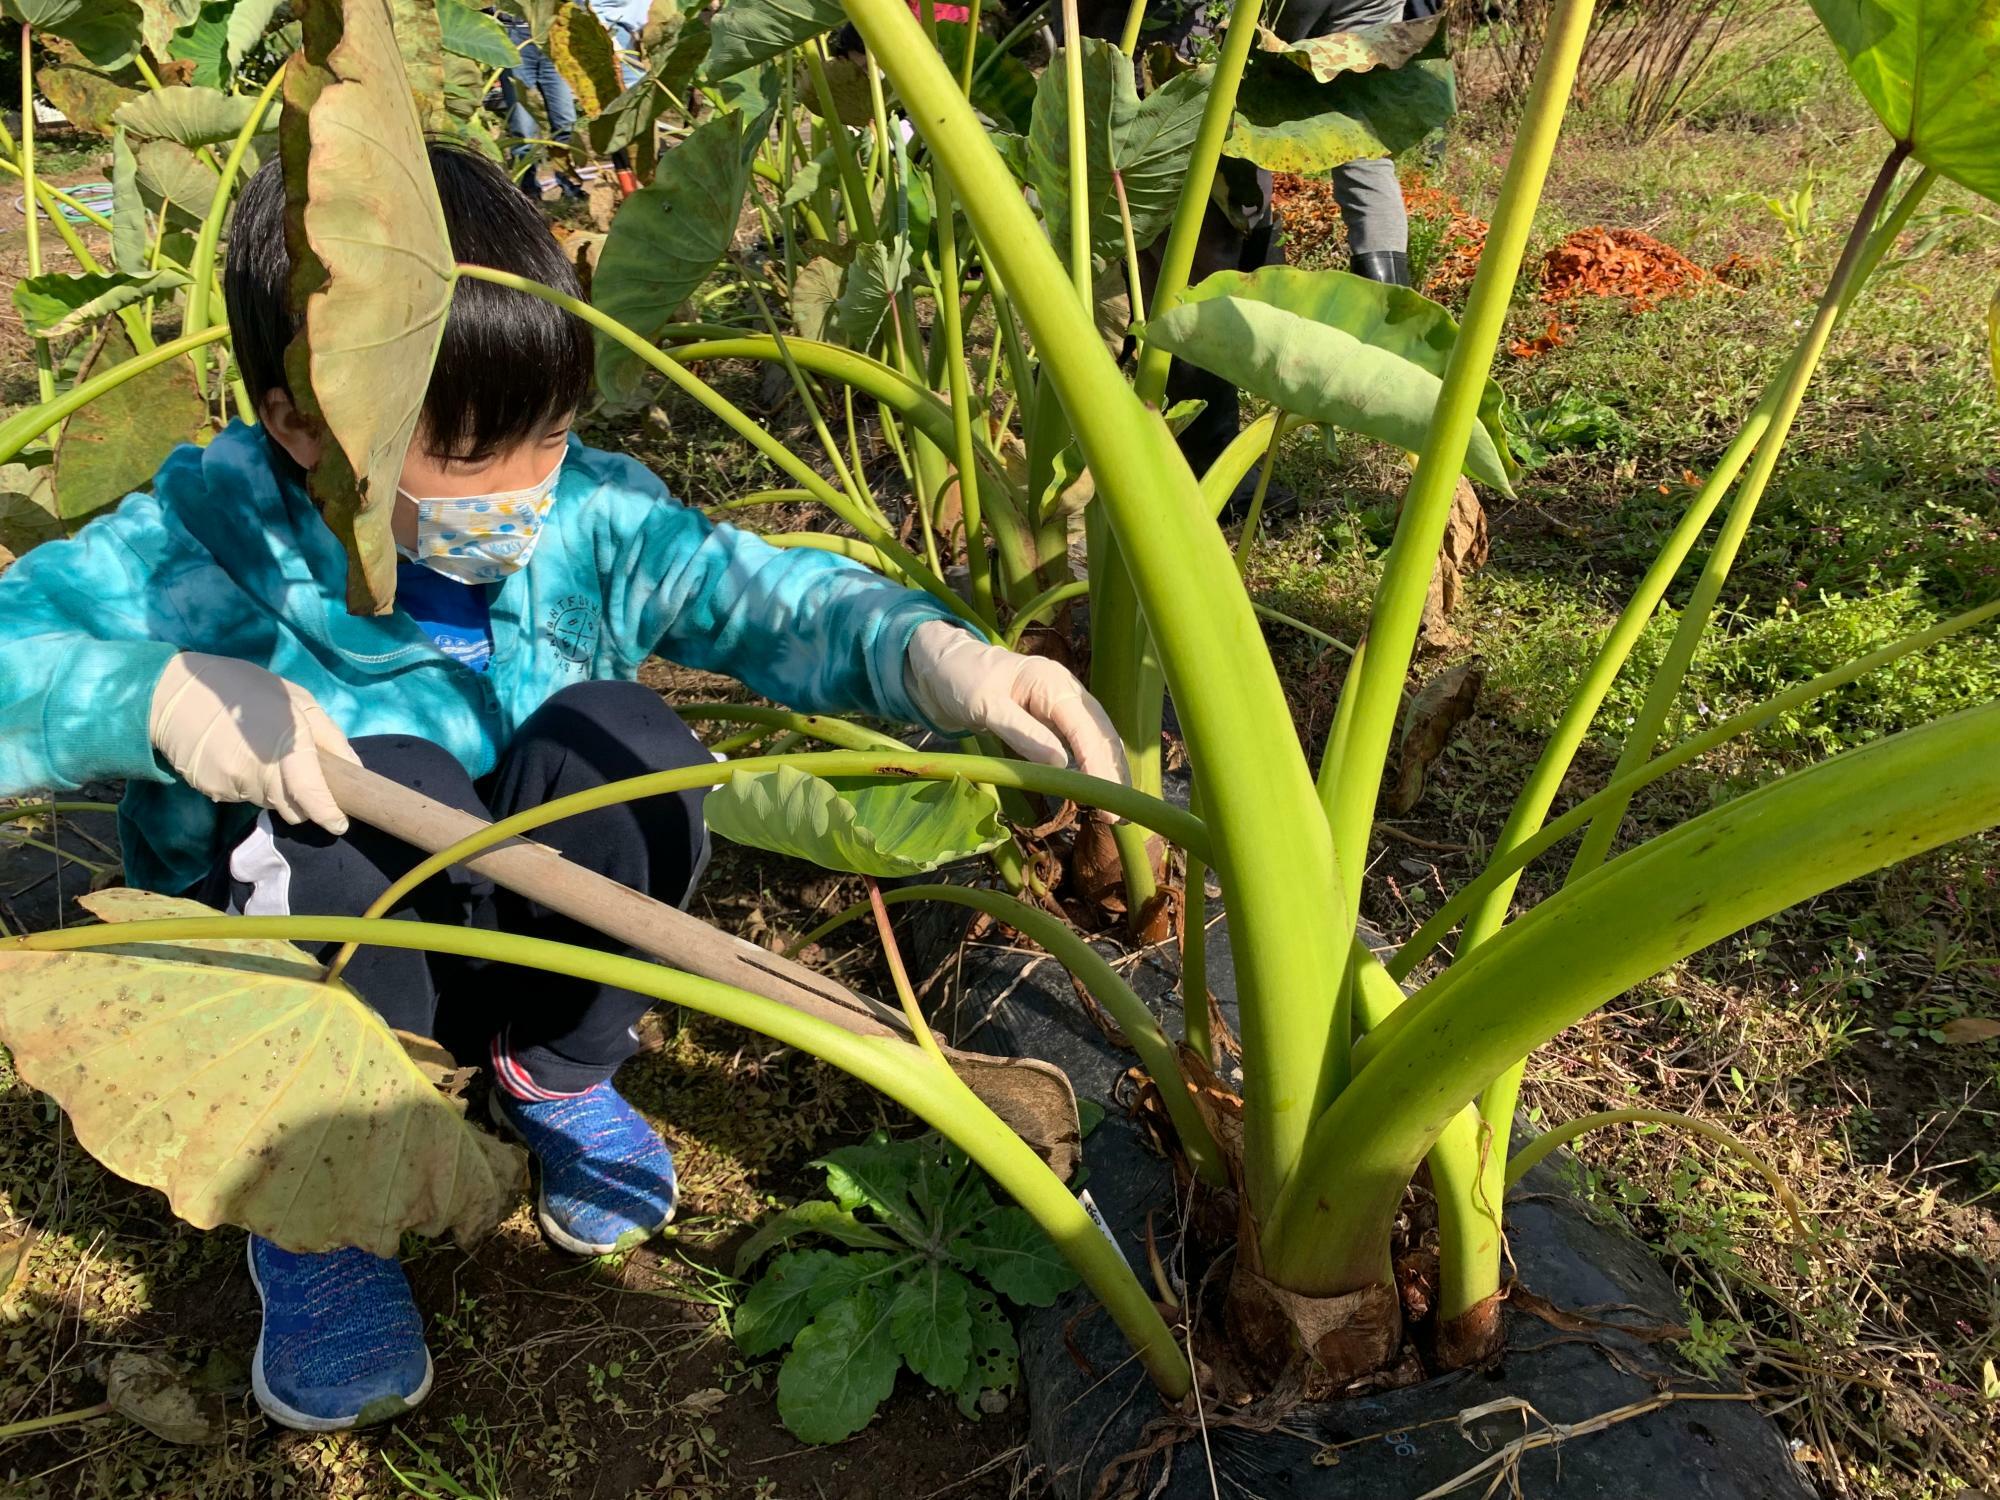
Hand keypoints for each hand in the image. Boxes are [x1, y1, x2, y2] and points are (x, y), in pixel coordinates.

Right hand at [148, 653, 359, 835]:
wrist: (175, 692)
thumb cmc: (246, 690)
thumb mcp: (298, 700)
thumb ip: (329, 737)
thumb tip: (353, 770)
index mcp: (287, 748)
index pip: (312, 798)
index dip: (329, 815)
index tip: (339, 822)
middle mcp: (261, 773)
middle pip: (292, 809)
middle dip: (302, 800)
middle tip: (298, 773)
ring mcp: (233, 784)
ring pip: (267, 803)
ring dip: (273, 789)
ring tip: (262, 755)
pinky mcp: (211, 789)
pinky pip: (241, 796)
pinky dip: (247, 784)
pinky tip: (238, 757)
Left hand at [904, 621, 1129, 791]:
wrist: (951, 667)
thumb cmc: (965, 681)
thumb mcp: (986, 706)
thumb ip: (1022, 732)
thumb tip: (1060, 763)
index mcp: (1052, 682)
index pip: (1086, 728)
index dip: (1099, 764)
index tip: (1106, 799)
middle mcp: (1068, 690)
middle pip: (1103, 734)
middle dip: (1113, 773)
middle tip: (1116, 815)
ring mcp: (1067, 704)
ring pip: (1100, 739)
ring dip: (1110, 772)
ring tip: (1116, 811)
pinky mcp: (1060, 719)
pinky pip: (1085, 743)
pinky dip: (1095, 766)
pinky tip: (1100, 791)